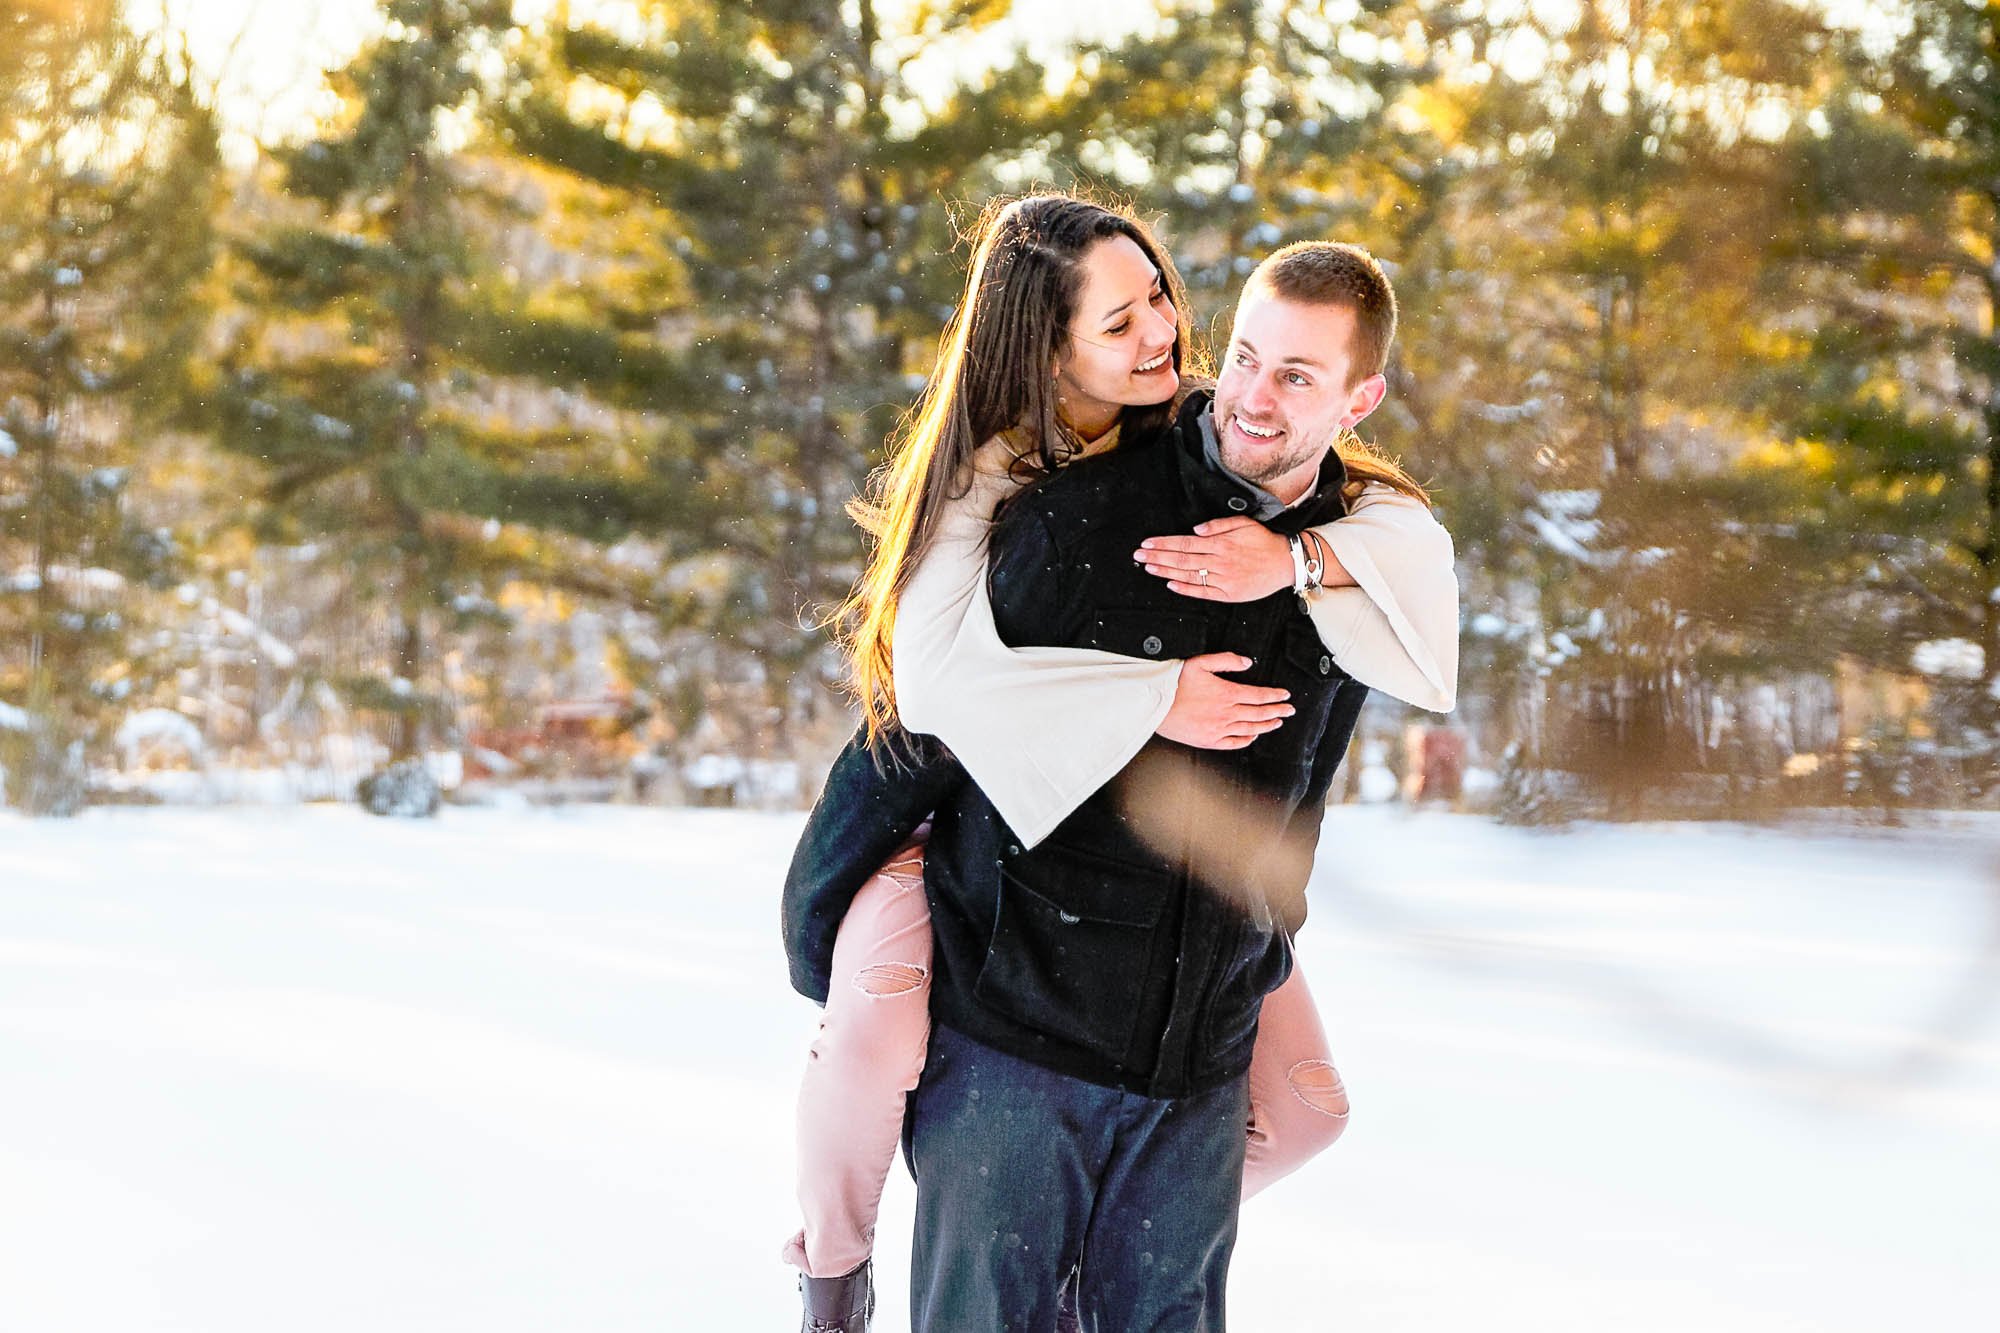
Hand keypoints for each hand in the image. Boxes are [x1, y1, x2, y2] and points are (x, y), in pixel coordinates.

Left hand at [1134, 516, 1291, 601]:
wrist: (1286, 563)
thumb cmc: (1264, 541)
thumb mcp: (1244, 523)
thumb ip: (1218, 525)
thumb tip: (1196, 529)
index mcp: (1220, 543)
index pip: (1184, 543)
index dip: (1164, 544)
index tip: (1147, 543)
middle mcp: (1219, 561)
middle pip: (1182, 559)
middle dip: (1158, 557)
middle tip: (1139, 555)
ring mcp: (1223, 579)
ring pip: (1188, 575)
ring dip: (1166, 571)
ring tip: (1149, 568)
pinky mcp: (1228, 594)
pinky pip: (1203, 592)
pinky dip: (1185, 589)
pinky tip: (1170, 584)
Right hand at [1157, 653, 1292, 749]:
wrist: (1155, 704)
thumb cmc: (1175, 683)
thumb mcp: (1200, 662)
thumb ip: (1226, 660)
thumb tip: (1247, 662)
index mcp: (1227, 693)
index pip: (1259, 695)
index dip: (1275, 696)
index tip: (1285, 696)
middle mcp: (1226, 713)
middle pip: (1259, 713)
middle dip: (1277, 711)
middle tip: (1289, 710)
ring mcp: (1219, 729)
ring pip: (1250, 728)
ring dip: (1267, 725)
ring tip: (1277, 722)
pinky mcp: (1209, 740)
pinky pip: (1234, 742)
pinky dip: (1247, 739)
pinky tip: (1253, 736)